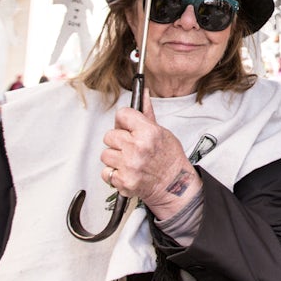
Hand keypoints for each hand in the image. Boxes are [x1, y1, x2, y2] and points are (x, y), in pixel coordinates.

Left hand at [99, 102, 202, 220]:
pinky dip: (113, 173)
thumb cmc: (169, 159)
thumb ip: (147, 114)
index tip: (127, 126)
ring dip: (114, 158)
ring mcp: (129, 166)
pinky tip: (125, 171)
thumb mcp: (162, 132)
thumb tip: (142, 95)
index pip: (122, 114)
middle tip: (129, 146)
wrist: (174, 185)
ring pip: (105, 154)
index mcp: (148, 132)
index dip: (123, 120)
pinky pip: (105, 172)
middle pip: (109, 135)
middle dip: (118, 141)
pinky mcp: (123, 181)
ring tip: (128, 160)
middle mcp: (138, 148)